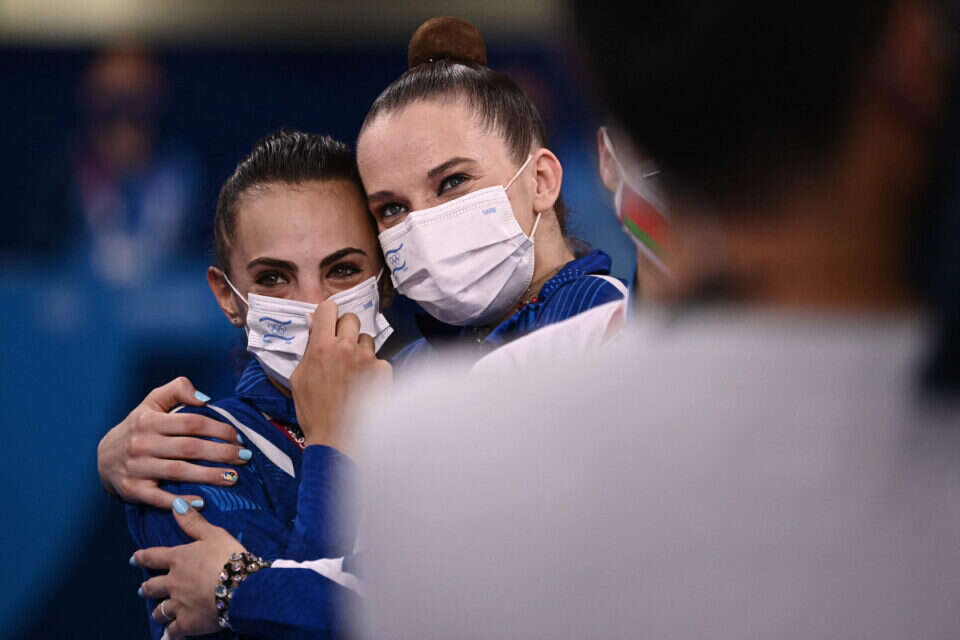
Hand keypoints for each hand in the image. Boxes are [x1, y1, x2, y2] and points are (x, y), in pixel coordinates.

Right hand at [97, 377, 250, 508]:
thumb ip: (178, 389)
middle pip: (190, 448)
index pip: (192, 423)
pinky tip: (202, 501)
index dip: (218, 429)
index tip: (238, 437)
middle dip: (221, 453)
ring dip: (209, 476)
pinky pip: (159, 497)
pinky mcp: (133, 489)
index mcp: (149, 420)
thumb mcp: (152, 401)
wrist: (104, 457)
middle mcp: (142, 443)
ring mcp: (136, 468)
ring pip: (179, 472)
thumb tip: (205, 398)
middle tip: (245, 457)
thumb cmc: (139, 426)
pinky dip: (180, 501)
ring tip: (234, 477)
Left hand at [134, 499, 245, 639]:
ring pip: (160, 610)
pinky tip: (167, 637)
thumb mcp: (213, 534)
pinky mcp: (187, 623)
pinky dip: (169, 634)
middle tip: (143, 588)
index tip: (134, 559)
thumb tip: (176, 504)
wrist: (241, 587)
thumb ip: (193, 522)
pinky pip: (173, 631)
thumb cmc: (228, 557)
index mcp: (178, 559)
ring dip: (157, 610)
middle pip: (152, 586)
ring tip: (157, 612)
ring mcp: (178, 604)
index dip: (142, 557)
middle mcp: (173, 582)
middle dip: (147, 587)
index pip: (153, 557)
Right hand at [290, 300, 391, 455]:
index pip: (329, 308)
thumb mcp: (299, 378)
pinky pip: (379, 361)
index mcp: (323, 346)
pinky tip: (366, 385)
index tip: (327, 323)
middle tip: (341, 346)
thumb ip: (308, 350)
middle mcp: (347, 347)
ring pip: (367, 339)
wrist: (338, 438)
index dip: (327, 314)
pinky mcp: (384, 371)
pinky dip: (373, 370)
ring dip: (360, 349)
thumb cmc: (313, 410)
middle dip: (345, 329)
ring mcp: (368, 358)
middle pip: (351, 318)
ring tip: (354, 370)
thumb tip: (315, 329)